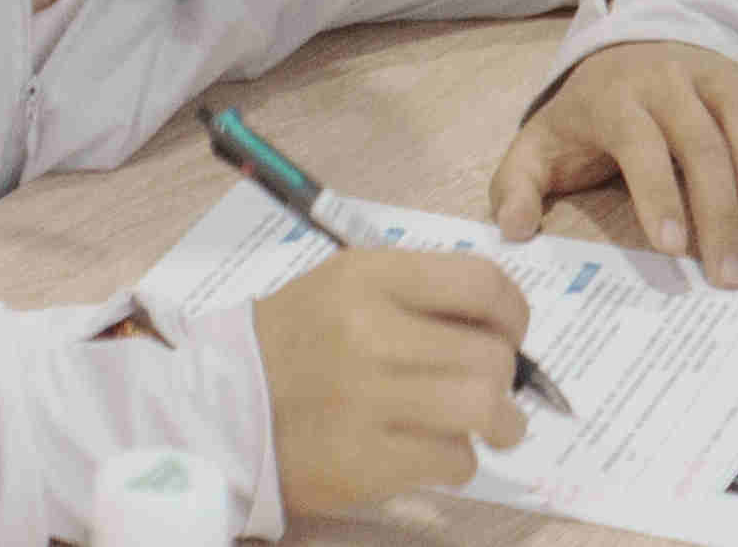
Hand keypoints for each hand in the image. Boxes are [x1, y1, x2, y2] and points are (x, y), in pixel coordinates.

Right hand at [249, 245, 526, 522]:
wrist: (222, 408)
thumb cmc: (294, 345)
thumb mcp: (345, 289)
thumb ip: (417, 296)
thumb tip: (500, 329)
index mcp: (368, 277)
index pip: (481, 283)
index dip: (514, 314)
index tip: (510, 334)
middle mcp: (370, 330)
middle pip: (490, 354)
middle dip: (505, 377)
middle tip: (491, 389)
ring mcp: (367, 398)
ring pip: (483, 407)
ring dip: (501, 422)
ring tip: (494, 427)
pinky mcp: (366, 460)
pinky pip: (453, 460)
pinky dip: (456, 461)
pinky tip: (433, 453)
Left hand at [491, 39, 737, 280]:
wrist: (629, 51)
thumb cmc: (587, 116)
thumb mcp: (540, 146)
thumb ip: (516, 187)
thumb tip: (515, 230)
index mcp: (612, 96)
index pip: (639, 143)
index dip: (657, 195)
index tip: (673, 249)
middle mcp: (665, 77)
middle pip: (701, 142)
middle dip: (717, 212)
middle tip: (725, 274)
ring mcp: (710, 72)